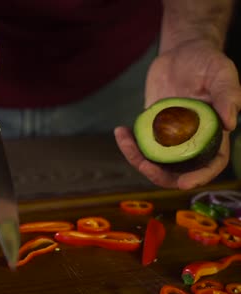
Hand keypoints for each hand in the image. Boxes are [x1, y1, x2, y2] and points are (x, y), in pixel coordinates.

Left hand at [115, 40, 240, 188]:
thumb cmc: (207, 60)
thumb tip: (230, 123)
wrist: (182, 51)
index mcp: (214, 133)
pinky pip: (140, 144)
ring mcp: (170, 136)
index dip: (200, 177)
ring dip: (137, 159)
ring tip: (124, 139)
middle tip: (144, 166)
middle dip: (160, 175)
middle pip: (178, 170)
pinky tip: (121, 130)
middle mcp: (192, 139)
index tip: (184, 183)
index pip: (212, 163)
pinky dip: (129, 144)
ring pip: (155, 161)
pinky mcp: (152, 127)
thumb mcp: (222, 72)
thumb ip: (228, 95)